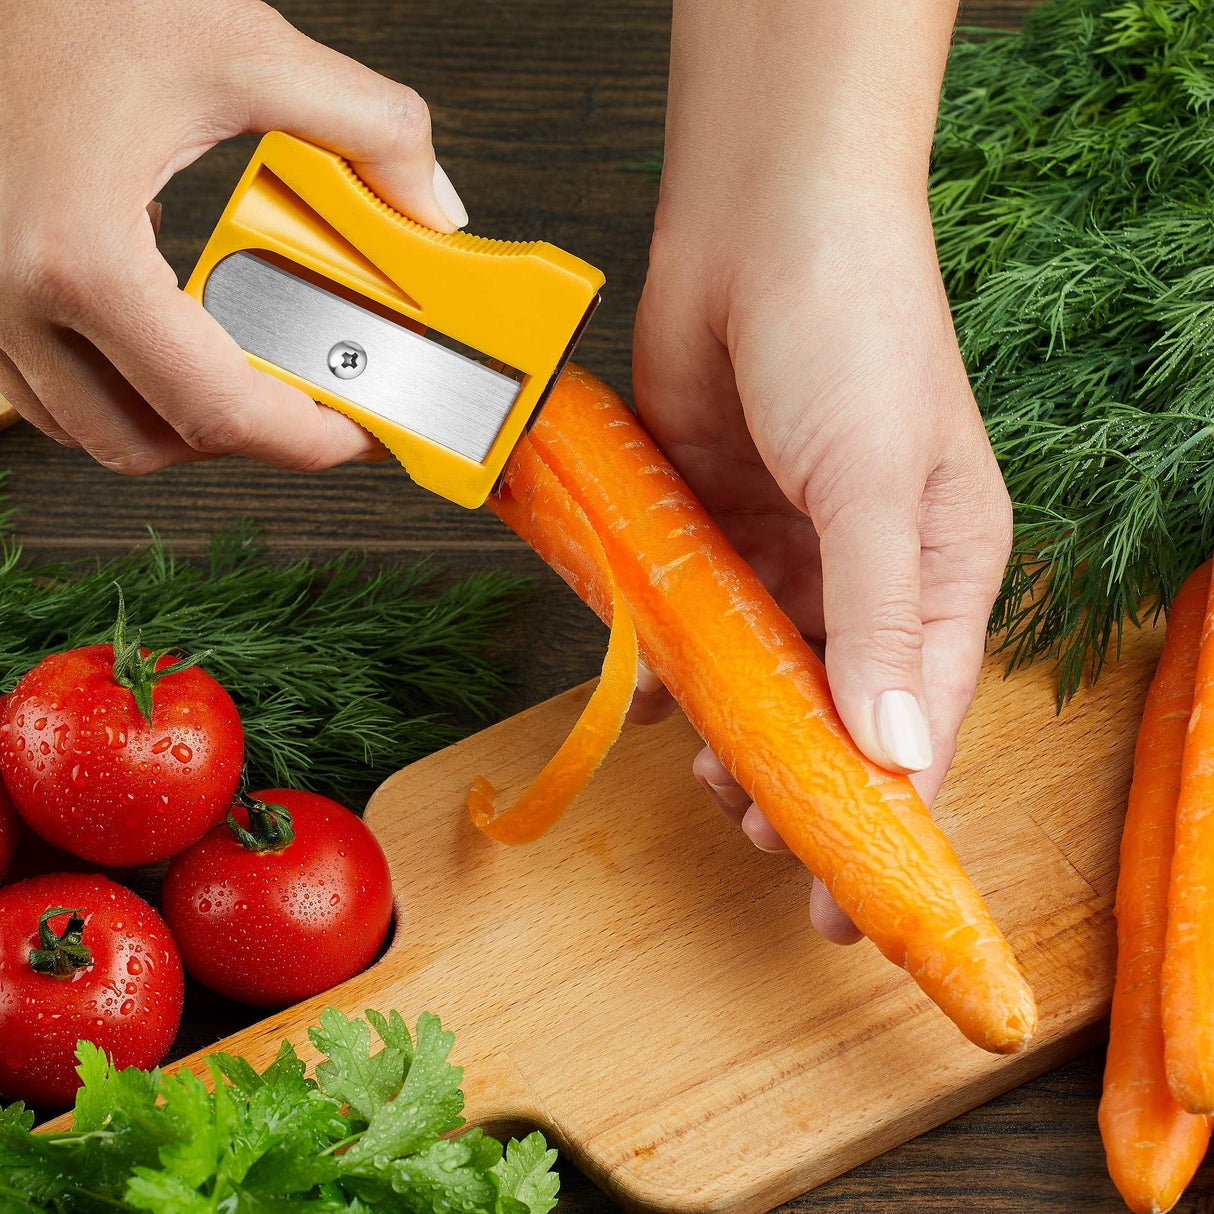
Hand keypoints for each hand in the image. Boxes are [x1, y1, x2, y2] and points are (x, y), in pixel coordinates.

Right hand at [0, 0, 466, 473]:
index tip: (357, 428)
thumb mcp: (242, 48)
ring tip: (250, 373)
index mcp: (83, 257)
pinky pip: (55, 392)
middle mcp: (14, 298)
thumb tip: (434, 204)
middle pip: (153, 444)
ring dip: (182, 423)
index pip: (218, 410)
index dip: (307, 439)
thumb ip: (364, 124)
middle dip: (248, 439)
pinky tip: (174, 334)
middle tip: (311, 403)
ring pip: (97, 430)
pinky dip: (126, 389)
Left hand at [632, 0, 1010, 941]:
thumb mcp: (877, 485)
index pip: (921, 719)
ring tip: (703, 770)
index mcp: (941, 570)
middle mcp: (866, 570)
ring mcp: (785, 546)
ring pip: (759, 668)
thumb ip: (882, 622)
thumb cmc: (851, 336)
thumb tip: (902, 757)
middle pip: (833, 706)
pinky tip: (651, 695)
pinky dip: (673, 655)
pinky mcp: (714, 519)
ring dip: (732, 724)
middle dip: (795, 772)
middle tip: (751, 826)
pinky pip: (696, 612)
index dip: (885, 811)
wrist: (758, 224)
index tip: (843, 897)